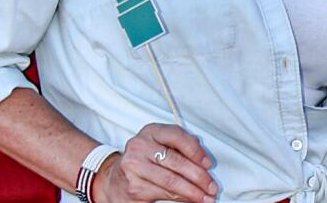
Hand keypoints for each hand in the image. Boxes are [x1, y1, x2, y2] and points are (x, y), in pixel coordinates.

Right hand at [94, 123, 215, 202]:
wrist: (113, 178)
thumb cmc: (146, 159)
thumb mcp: (160, 144)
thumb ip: (181, 146)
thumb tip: (205, 162)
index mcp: (151, 131)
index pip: (177, 136)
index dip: (196, 151)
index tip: (208, 164)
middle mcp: (140, 147)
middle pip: (176, 162)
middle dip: (199, 177)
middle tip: (212, 187)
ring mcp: (134, 167)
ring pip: (171, 181)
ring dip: (192, 191)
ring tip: (206, 197)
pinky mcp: (133, 187)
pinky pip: (163, 193)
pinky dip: (180, 198)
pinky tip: (190, 199)